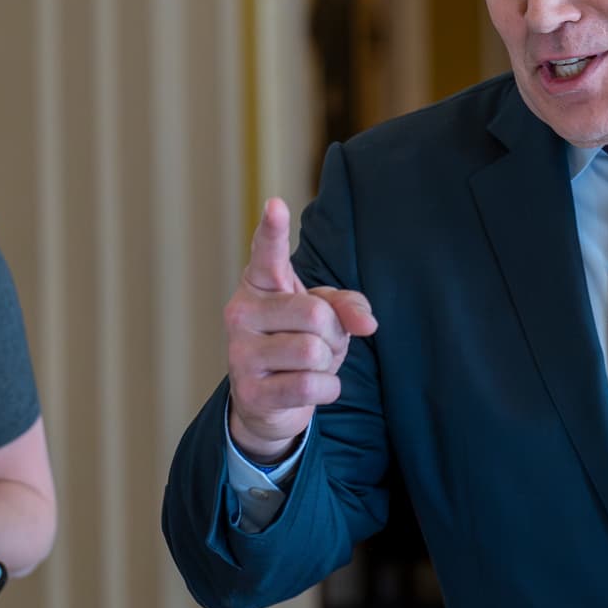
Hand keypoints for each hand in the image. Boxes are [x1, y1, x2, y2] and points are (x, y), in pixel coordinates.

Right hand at [225, 198, 376, 463]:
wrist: (269, 402)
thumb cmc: (299, 343)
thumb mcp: (328, 317)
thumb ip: (348, 307)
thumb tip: (367, 325)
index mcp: (260, 284)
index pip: (267, 253)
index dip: (273, 230)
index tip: (276, 205)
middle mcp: (241, 312)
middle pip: (315, 314)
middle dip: (333, 334)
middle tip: (321, 343)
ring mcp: (240, 353)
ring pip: (313, 352)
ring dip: (327, 364)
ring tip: (311, 366)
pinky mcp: (249, 392)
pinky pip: (310, 386)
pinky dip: (326, 390)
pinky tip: (309, 389)